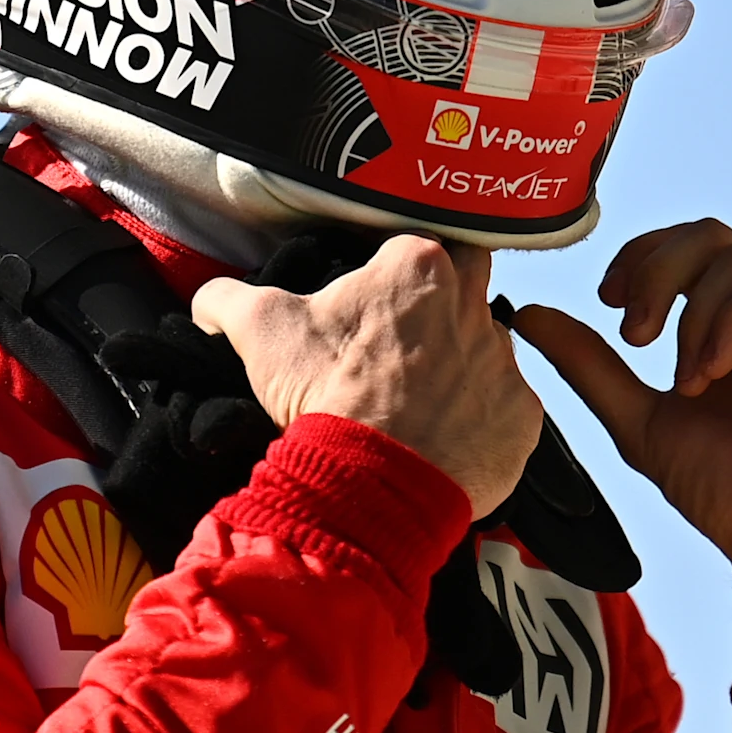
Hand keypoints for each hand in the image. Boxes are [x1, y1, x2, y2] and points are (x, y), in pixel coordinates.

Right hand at [193, 235, 542, 511]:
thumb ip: (230, 299)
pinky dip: (479, 420)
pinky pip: (505, 408)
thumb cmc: (323, 398)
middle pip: (466, 285)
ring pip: (486, 349)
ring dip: (459, 366)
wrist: (366, 487)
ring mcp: (504, 363)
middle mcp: (474, 304)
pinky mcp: (522, 418)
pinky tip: (441, 438)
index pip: (416, 245)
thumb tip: (209, 298)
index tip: (373, 303)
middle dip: (440, 305)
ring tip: (417, 401)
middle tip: (401, 342)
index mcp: (418, 267)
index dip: (392, 273)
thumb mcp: (261, 333)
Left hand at [512, 221, 731, 638]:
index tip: (607, 300)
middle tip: (634, 335)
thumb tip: (527, 314)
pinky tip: (712, 373)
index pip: (682, 251)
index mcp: (727, 327)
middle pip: (709, 238)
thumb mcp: (640, 422)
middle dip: (658, 272)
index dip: (639, 258)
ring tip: (685, 382)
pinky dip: (730, 322)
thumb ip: (590, 366)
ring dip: (693, 314)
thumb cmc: (729, 495)